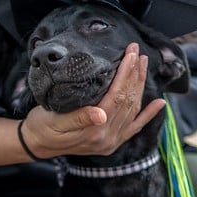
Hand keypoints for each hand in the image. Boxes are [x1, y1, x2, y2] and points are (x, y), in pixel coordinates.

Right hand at [20, 43, 164, 158]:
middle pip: (127, 101)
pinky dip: (147, 115)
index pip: (117, 97)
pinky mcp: (112, 142)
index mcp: (94, 131)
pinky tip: (159, 103)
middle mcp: (107, 138)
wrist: (37, 144)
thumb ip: (79, 118)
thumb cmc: (42, 127)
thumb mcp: (55, 120)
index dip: (126, 74)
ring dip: (140, 87)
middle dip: (135, 75)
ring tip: (145, 66)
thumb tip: (101, 114)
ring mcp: (111, 142)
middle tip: (139, 53)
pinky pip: (134, 127)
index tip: (131, 53)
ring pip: (133, 110)